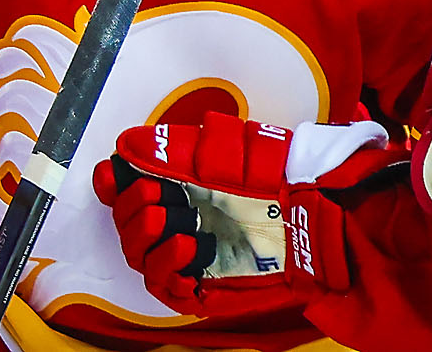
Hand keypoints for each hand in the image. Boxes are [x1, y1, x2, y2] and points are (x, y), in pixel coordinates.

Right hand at [92, 112, 404, 316]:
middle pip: (127, 222)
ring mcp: (189, 256)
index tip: (111, 175)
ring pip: (139, 254)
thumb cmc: (281, 175)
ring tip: (165, 220)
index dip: (113, 183)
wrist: (319, 215)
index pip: (127, 187)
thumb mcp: (232, 148)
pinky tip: (187, 247)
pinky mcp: (202, 287)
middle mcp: (179, 220)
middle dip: (130, 208)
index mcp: (180, 186)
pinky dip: (167, 265)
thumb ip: (180, 148)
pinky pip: (166, 286)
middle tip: (152, 198)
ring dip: (143, 235)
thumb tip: (130, 144)